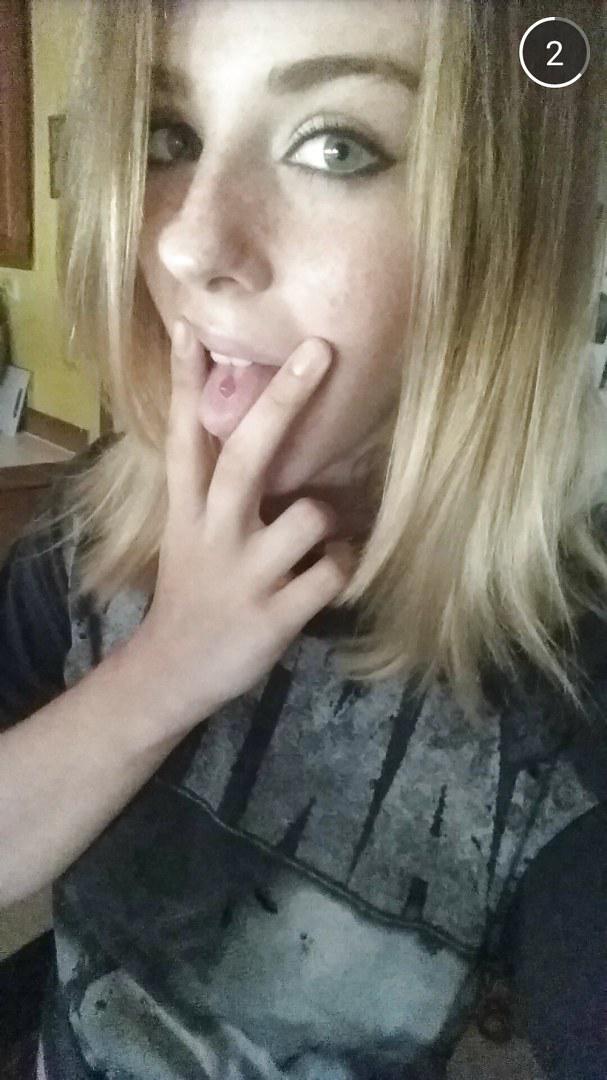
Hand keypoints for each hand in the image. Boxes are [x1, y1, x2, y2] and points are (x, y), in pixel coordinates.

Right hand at [133, 319, 355, 731]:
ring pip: (310, 515)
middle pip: (246, 455)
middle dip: (283, 401)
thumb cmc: (192, 590)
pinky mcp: (274, 615)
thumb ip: (213, 485)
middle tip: (319, 350)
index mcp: (187, 509)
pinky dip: (342, 565)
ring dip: (330, 520)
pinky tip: (328, 574)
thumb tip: (254, 426)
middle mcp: (212, 532)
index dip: (186, 381)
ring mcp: (244, 574)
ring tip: (319, 541)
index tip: (191, 325)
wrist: (171, 673)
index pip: (184, 435)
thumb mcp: (188, 532)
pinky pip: (333, 571)